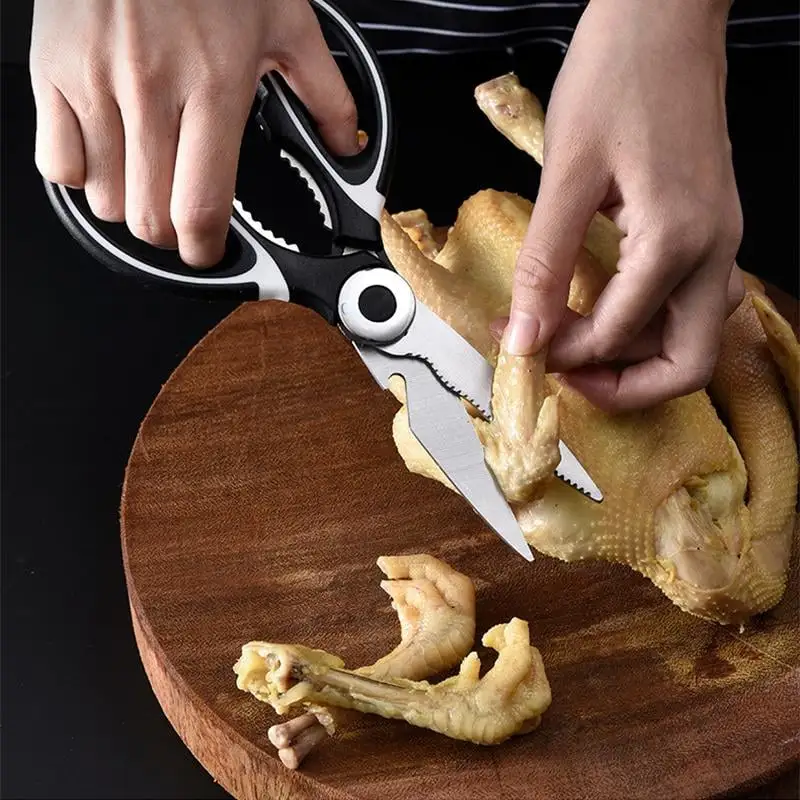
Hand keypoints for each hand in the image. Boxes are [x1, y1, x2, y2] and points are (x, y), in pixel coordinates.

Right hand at [30, 0, 360, 266]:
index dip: (204, 249)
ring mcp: (95, 83)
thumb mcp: (287, 21)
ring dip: (130, 206)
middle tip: (183, 219)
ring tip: (150, 180)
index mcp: (213, 85)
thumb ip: (325, 95)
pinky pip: (56, 165)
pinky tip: (108, 156)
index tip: (209, 252)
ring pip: (104, 200)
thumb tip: (348, 146)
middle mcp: (150, 90)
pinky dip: (83, 177)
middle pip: (149, 216)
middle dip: (171, 234)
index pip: (200, 205)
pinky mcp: (52, 72)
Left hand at [504, 0, 743, 410]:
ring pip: (694, 335)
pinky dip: (649, 321)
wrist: (663, 15)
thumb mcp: (566, 175)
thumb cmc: (617, 75)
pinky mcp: (709, 226)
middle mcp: (713, 250)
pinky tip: (604, 307)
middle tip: (567, 375)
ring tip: (579, 346)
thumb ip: (544, 265)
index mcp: (676, 240)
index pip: (620, 334)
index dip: (565, 354)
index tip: (521, 348)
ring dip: (638, 356)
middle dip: (626, 386)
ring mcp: (719, 239)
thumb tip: (523, 335)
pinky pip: (689, 300)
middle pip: (687, 363)